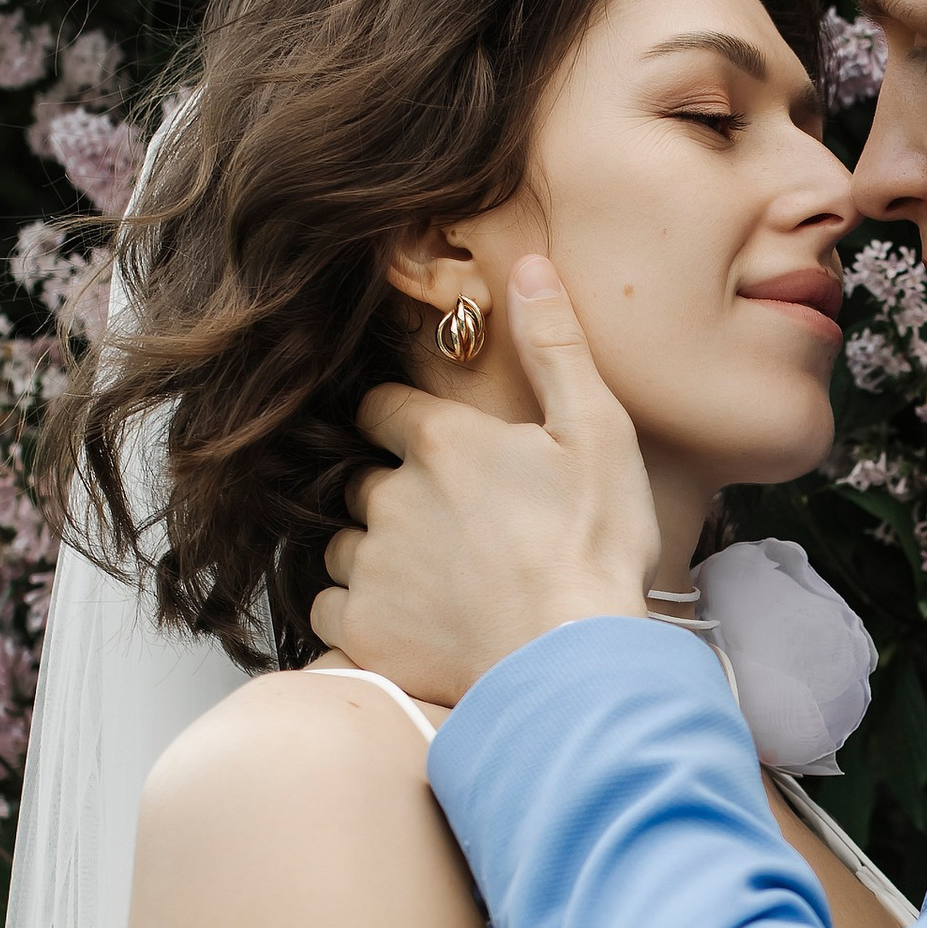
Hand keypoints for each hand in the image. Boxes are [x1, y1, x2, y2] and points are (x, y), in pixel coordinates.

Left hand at [311, 256, 661, 698]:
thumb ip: (556, 345)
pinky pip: (328, 609)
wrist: (576, 661)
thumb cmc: (595, 549)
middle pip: (361, 482)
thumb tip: (527, 266)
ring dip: (372, 555)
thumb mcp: (598, 431)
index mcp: (441, 442)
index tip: (427, 446)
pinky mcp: (364, 628)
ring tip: (431, 581)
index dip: (402, 424)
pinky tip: (404, 622)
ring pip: (342, 547)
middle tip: (449, 528)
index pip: (382, 409)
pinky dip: (357, 613)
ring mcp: (371, 566)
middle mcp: (391, 497)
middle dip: (392, 496)